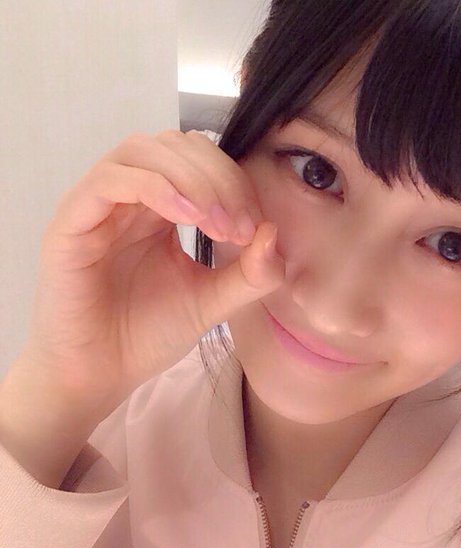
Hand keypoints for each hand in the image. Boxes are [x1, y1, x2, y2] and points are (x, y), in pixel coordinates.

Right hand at [22, 129, 283, 417]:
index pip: (201, 161)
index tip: (255, 230)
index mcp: (160, 208)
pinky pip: (110, 181)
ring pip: (142, 150)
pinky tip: (186, 219)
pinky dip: (156, 189)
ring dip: (191, 179)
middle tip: (238, 227)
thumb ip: (249, 273)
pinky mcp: (70, 222)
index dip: (235, 183)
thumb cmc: (150, 334)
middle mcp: (128, 197)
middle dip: (218, 178)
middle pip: (175, 144)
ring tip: (216, 223)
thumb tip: (274, 233)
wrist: (102, 374)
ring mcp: (96, 206)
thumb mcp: (213, 300)